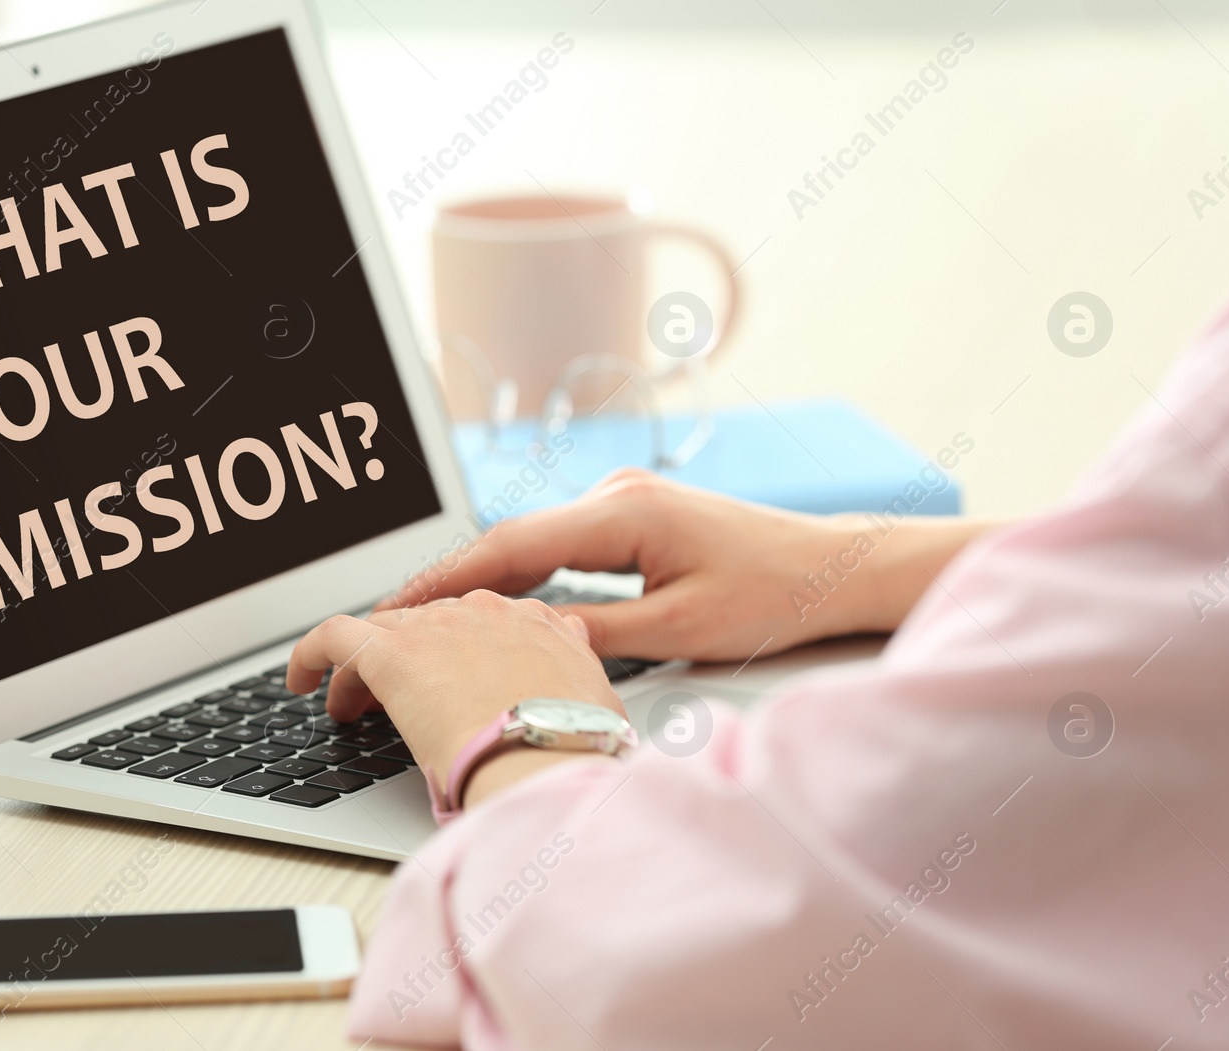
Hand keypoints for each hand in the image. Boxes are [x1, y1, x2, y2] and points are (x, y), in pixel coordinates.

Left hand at [285, 591, 624, 800]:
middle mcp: (483, 612)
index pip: (476, 624)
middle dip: (405, 665)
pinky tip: (298, 681)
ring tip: (351, 710)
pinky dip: (310, 654)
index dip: (449, 656)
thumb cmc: (574, 744)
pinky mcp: (390, 650)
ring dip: (361, 672)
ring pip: (380, 634)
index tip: (440, 687)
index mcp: (531, 621)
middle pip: (425, 627)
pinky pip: (333, 636)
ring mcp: (436, 627)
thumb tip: (572, 631)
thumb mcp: (595, 694)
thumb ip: (576, 658)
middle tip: (390, 706)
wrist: (546, 758)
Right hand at [380, 468, 999, 663]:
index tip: (393, 610)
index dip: (445, 582)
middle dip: (449, 584)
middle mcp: (615, 494)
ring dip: (482, 581)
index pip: (509, 546)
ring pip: (531, 543)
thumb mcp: (682, 628)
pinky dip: (520, 576)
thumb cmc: (776, 594)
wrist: (838, 568)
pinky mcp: (634, 519)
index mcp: (622, 512)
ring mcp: (623, 502)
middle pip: (508, 541)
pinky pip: (559, 547)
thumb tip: (522, 644)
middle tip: (389, 624)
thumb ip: (593, 634)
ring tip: (427, 623)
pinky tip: (495, 605)